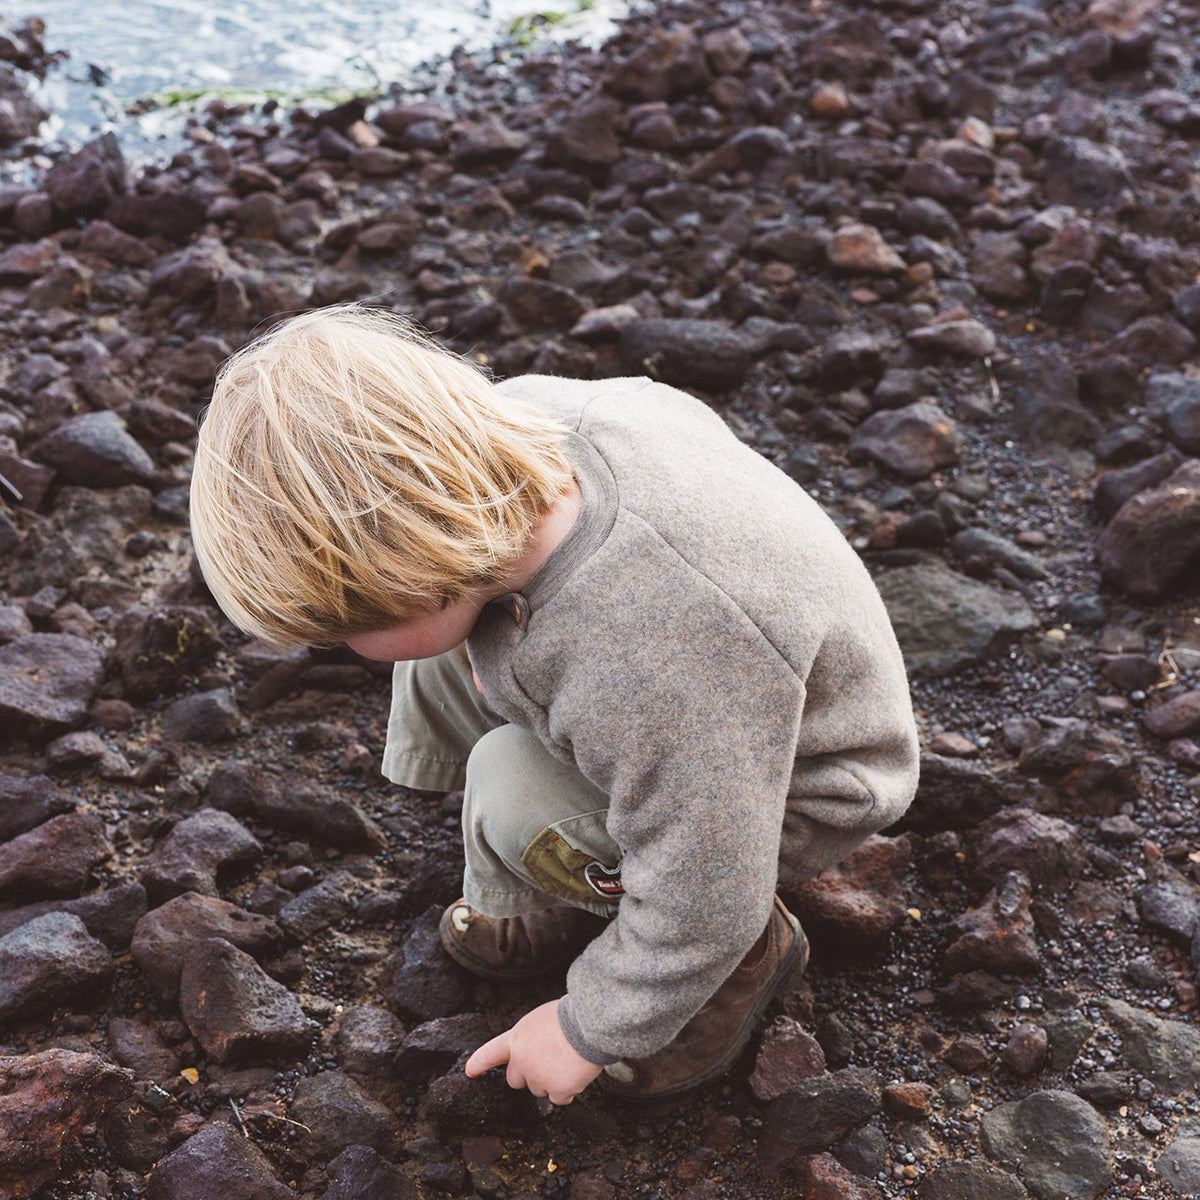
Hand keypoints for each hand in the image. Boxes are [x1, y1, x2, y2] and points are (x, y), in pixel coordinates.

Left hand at [465, 1000, 603, 1104]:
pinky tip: (576, 1071)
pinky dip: (569, 1089)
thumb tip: (538, 1052)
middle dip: (528, 1075)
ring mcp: (538, 1078)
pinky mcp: (556, 1091)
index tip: (470, 1071)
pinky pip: (560, 1098)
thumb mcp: (540, 1019)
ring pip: (540, 1089)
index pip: (490, 1053)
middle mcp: (522, 1061)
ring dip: (552, 1080)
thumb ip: (530, 1038)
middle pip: (515, 1080)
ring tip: (568, 1059)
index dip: (479, 1063)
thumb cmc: (570, 1016)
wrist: (589, 1024)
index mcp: (516, 1039)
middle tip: (548, 1060)